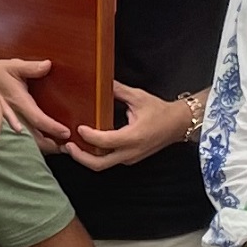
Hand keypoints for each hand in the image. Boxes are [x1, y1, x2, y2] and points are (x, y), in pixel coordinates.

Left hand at [65, 81, 193, 170]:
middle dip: (80, 157)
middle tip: (67, 145)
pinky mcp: (130, 158)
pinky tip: (87, 146)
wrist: (179, 124)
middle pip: (99, 164)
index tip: (79, 127)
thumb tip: (100, 82)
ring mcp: (130, 158)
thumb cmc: (161, 111)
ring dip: (86, 158)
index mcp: (133, 137)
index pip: (104, 142)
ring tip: (72, 146)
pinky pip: (109, 161)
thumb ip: (117, 90)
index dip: (88, 136)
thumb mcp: (138, 97)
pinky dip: (96, 156)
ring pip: (103, 165)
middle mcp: (130, 152)